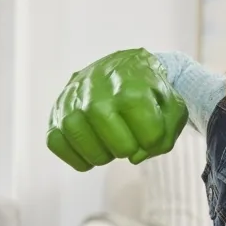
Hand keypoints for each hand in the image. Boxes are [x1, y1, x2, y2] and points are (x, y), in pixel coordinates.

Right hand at [46, 48, 187, 171]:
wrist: (122, 67)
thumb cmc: (149, 93)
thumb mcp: (171, 107)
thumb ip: (165, 136)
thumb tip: (135, 156)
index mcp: (131, 89)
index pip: (150, 138)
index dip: (154, 140)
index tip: (149, 127)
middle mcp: (97, 94)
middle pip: (121, 148)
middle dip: (130, 148)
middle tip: (128, 134)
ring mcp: (72, 104)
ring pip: (91, 152)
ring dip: (105, 154)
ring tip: (109, 139)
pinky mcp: (54, 115)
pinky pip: (59, 146)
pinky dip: (78, 157)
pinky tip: (91, 147)